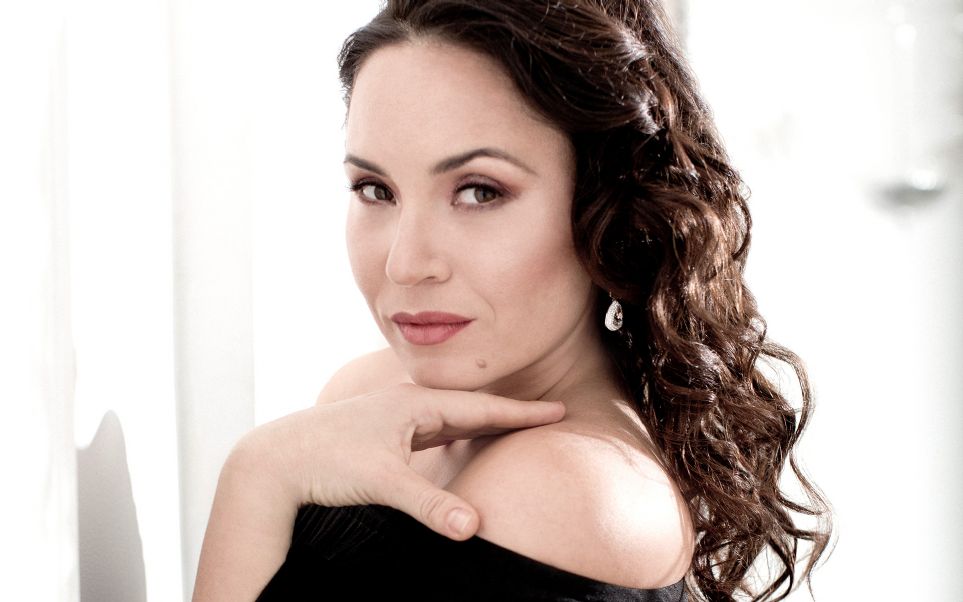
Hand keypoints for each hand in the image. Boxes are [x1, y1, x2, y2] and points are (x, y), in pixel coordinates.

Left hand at [234, 383, 565, 539]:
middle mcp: (407, 405)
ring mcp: (393, 419)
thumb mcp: (382, 481)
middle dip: (508, 412)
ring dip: (481, 422)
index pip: (481, 407)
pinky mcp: (381, 435)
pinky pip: (431, 431)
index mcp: (415, 405)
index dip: (521, 412)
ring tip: (510, 425)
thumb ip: (429, 503)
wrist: (275, 460)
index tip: (558, 409)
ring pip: (450, 418)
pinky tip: (456, 442)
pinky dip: (454, 435)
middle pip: (471, 407)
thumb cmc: (326, 460)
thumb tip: (473, 526)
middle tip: (545, 415)